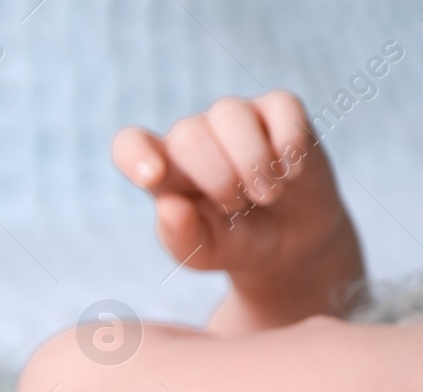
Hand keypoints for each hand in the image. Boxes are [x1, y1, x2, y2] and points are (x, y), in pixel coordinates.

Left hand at [112, 91, 356, 292]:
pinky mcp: (278, 110)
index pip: (130, 145)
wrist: (289, 244)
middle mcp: (194, 137)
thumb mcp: (205, 254)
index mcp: (164, 170)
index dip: (136, 155)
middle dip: (217, 178)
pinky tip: (291, 172)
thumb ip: (181, 236)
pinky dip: (287, 141)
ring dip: (252, 162)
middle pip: (188, 136)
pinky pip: (280, 107)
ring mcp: (235, 119)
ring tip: (268, 195)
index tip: (154, 177)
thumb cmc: (235, 244)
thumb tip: (169, 205)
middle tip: (239, 207)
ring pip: (230, 114)